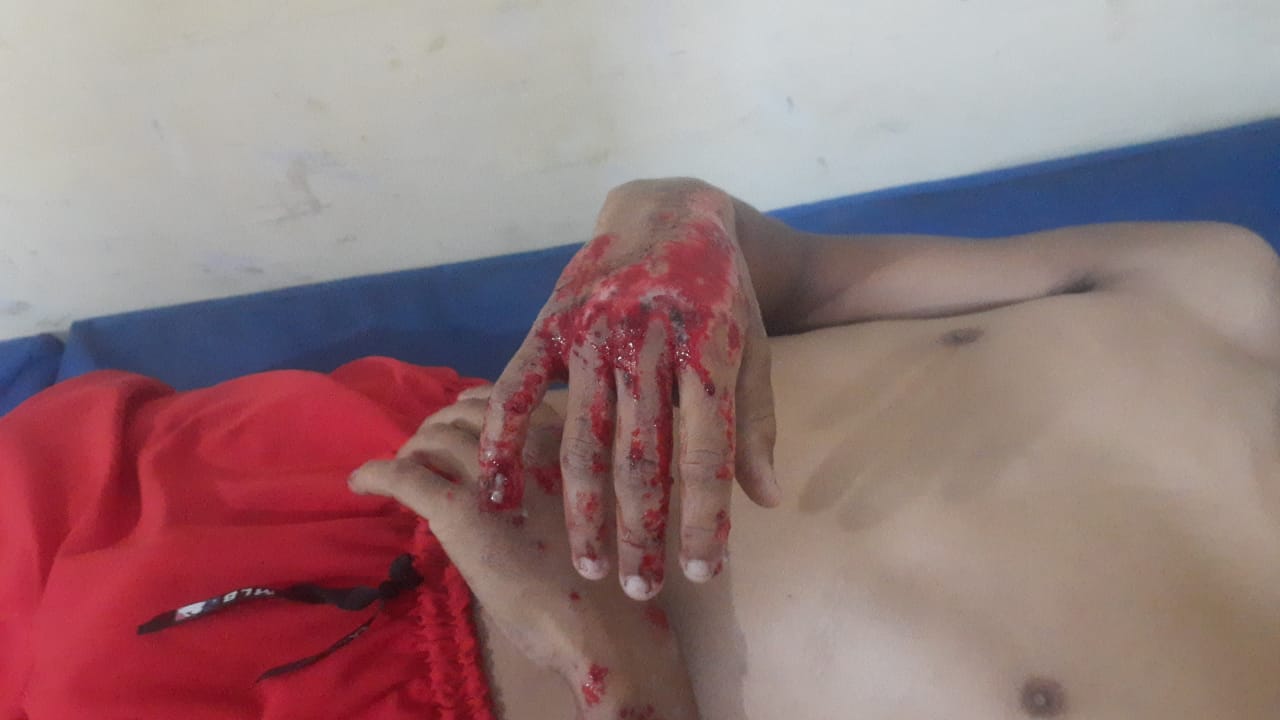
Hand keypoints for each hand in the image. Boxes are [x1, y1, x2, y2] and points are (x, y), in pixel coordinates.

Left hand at [350, 388, 697, 717]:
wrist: (605, 623)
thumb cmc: (607, 575)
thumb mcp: (587, 504)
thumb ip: (555, 479)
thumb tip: (515, 477)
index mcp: (564, 439)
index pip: (504, 400)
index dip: (475, 409)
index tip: (464, 427)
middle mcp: (526, 443)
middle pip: (462, 413)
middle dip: (438, 427)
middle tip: (426, 452)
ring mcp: (490, 474)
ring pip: (430, 438)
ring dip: (410, 450)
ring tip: (400, 470)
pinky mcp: (458, 510)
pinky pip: (403, 477)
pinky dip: (375, 473)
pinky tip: (360, 482)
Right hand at [479, 179, 780, 599]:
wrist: (667, 209)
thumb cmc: (719, 291)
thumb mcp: (752, 346)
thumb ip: (754, 422)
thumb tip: (769, 502)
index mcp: (707, 348)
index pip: (708, 450)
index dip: (705, 516)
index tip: (702, 572)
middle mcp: (647, 341)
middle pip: (643, 455)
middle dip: (642, 530)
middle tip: (641, 589)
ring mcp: (592, 329)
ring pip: (585, 435)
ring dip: (584, 508)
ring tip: (590, 564)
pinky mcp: (551, 319)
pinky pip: (519, 386)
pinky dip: (504, 439)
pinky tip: (495, 492)